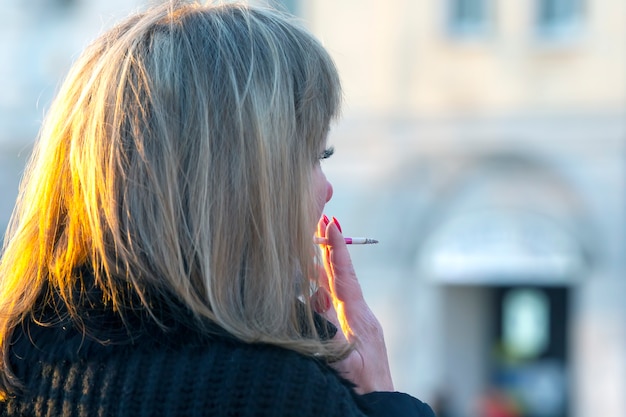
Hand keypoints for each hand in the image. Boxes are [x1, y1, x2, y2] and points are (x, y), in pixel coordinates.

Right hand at [314, 215, 393, 393]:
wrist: (382, 407)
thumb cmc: (365, 388)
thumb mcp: (346, 363)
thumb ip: (329, 335)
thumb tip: (312, 308)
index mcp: (359, 319)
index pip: (345, 277)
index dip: (337, 251)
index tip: (331, 224)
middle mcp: (358, 316)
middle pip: (341, 276)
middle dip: (330, 249)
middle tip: (323, 221)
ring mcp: (355, 324)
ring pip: (335, 290)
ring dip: (322, 268)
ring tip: (312, 244)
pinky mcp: (350, 334)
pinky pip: (332, 306)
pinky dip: (320, 291)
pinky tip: (310, 285)